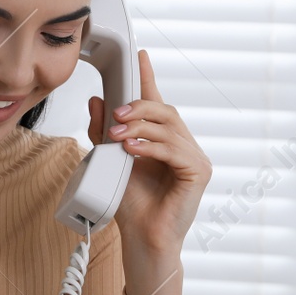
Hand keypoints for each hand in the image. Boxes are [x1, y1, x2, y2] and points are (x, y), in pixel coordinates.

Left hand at [87, 48, 211, 255]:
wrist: (142, 239)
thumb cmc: (130, 205)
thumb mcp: (109, 161)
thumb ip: (103, 132)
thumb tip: (96, 101)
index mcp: (163, 141)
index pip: (157, 103)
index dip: (149, 78)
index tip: (140, 55)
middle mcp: (183, 146)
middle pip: (165, 111)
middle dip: (137, 107)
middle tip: (114, 114)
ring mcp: (195, 158)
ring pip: (169, 128)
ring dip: (139, 127)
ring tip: (116, 135)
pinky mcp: (199, 172)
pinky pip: (174, 150)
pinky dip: (150, 146)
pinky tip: (131, 149)